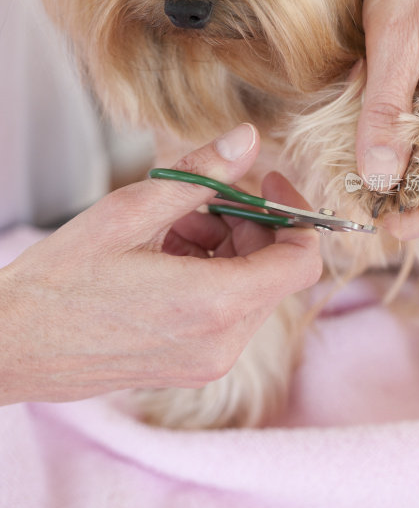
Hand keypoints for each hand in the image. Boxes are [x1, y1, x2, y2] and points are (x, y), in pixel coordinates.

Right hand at [0, 123, 321, 404]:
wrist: (14, 345)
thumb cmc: (62, 281)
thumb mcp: (130, 212)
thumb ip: (200, 174)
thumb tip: (247, 139)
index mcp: (215, 304)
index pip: (301, 261)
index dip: (294, 214)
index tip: (266, 183)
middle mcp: (222, 344)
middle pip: (273, 271)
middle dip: (246, 225)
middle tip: (196, 202)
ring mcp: (207, 362)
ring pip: (249, 290)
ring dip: (223, 249)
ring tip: (168, 229)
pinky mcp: (191, 367)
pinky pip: (225, 314)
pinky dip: (209, 278)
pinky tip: (162, 258)